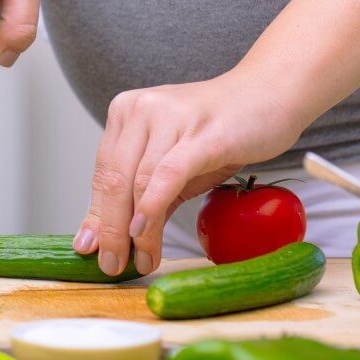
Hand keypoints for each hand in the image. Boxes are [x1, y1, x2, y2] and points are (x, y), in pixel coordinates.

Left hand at [73, 67, 302, 275]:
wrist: (269, 94)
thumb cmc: (219, 131)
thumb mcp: (172, 161)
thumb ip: (143, 194)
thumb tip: (111, 238)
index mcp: (126, 110)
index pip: (103, 171)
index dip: (97, 215)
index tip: (91, 249)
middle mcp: (142, 108)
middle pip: (114, 179)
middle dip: (110, 229)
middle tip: (110, 265)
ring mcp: (170, 117)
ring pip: (139, 182)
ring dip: (135, 230)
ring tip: (140, 260)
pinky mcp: (201, 134)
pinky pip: (168, 175)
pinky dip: (152, 207)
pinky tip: (144, 232)